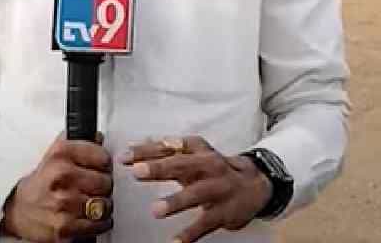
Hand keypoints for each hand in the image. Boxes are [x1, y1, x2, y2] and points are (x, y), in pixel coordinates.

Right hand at [0, 132, 113, 241]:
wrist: (19, 211)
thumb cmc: (41, 183)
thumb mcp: (54, 155)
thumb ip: (78, 142)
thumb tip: (98, 136)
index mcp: (60, 154)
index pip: (103, 157)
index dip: (104, 164)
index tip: (99, 168)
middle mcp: (61, 176)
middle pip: (107, 182)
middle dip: (103, 187)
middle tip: (93, 188)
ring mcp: (64, 203)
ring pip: (106, 205)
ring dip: (103, 207)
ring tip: (90, 203)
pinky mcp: (66, 227)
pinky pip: (100, 224)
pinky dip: (99, 223)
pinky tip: (89, 217)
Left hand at [125, 136, 270, 242]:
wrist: (255, 186)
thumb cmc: (215, 169)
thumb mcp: (195, 155)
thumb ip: (164, 152)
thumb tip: (133, 148)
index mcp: (197, 151)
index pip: (169, 148)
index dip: (146, 151)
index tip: (125, 157)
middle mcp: (209, 166)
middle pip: (183, 165)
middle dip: (160, 168)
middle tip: (138, 172)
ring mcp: (218, 189)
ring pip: (196, 194)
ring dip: (176, 202)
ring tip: (155, 210)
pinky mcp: (224, 212)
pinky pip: (206, 223)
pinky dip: (191, 233)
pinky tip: (176, 242)